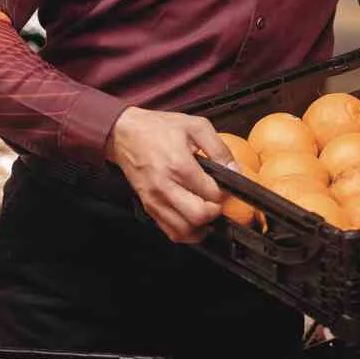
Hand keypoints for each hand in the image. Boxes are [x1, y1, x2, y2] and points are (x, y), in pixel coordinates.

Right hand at [107, 107, 232, 243]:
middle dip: (215, 211)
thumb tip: (235, 170)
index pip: (212, 194)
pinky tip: (193, 220)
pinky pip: (170, 231)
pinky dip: (186, 232)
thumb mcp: (195, 126)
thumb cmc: (158, 128)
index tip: (224, 186)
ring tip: (207, 212)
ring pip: (184, 230)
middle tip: (217, 200)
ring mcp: (155, 200)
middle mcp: (166, 187)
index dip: (224, 193)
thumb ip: (219, 148)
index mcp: (179, 166)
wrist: (124, 134)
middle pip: (199, 216)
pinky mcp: (148, 206)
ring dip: (201, 226)